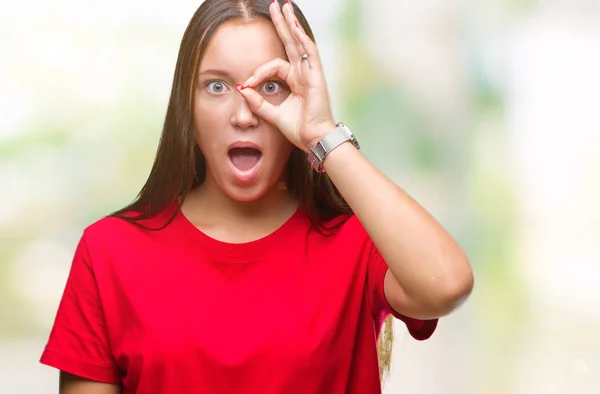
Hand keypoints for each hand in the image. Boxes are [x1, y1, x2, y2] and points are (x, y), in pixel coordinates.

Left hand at [236, 1, 335, 152]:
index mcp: (295, 82)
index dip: (258, 72)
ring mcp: (311, 73)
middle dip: (282, 24)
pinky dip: (301, 37)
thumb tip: (242, 89)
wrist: (313, 139)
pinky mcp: (316, 76)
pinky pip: (308, 52)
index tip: (246, 84)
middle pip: (290, 43)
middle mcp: (304, 74)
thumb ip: (258, 102)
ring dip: (291, 23)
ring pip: (299, 42)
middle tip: (275, 6)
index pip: (274, 65)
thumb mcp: (273, 114)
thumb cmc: (299, 129)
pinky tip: (293, 25)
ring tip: (284, 6)